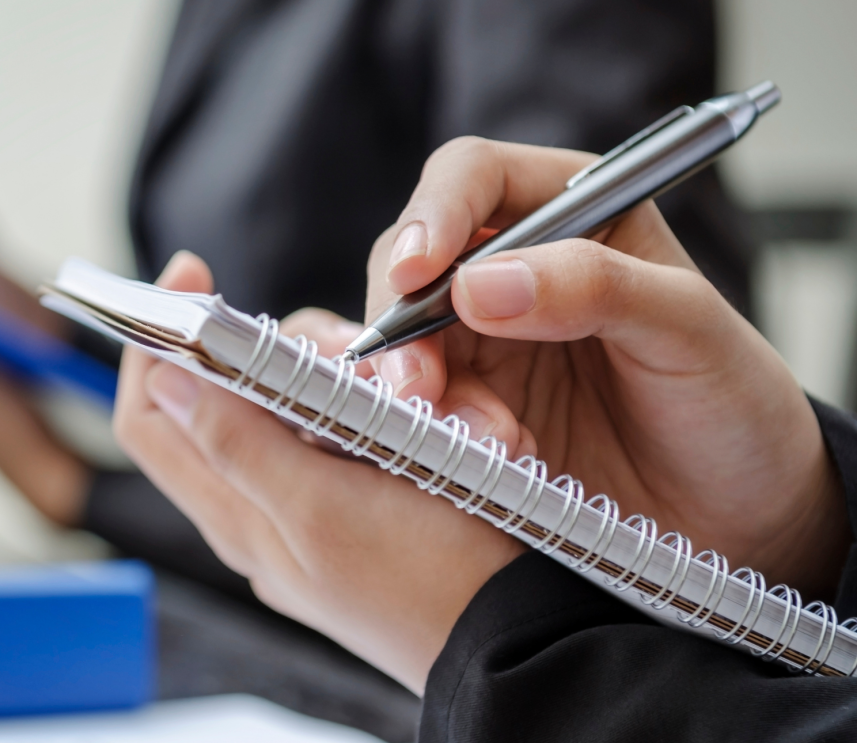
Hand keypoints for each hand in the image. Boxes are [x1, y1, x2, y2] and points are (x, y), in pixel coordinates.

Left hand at [114, 252, 526, 694]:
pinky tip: (424, 414)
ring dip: (347, 379)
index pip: (150, 420)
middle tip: (349, 345)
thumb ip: (237, 445)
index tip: (192, 275)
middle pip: (228, 398)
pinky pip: (342, 435)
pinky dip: (374, 408)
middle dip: (281, 350)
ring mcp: (308, 514)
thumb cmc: (432, 581)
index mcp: (237, 515)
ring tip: (414, 391)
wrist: (518, 642)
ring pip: (295, 409)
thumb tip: (166, 384)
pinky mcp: (357, 511)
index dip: (153, 343)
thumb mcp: (323, 507)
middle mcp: (259, 515)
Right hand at [374, 137, 848, 598]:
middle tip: (421, 388)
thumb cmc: (729, 400)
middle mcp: (510, 266)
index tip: (416, 274)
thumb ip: (594, 287)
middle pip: (410, 264)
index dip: (433, 214)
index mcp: (569, 212)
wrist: (735, 512)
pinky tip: (491, 460)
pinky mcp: (466, 407)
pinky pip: (416, 406)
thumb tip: (478, 283)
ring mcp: (480, 340)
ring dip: (423, 392)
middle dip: (405, 324)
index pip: (472, 178)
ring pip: (402, 343)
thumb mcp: (688, 329)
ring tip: (491, 443)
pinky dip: (433, 431)